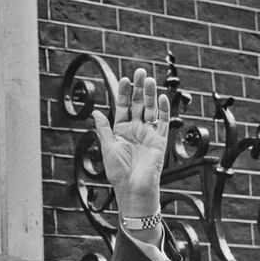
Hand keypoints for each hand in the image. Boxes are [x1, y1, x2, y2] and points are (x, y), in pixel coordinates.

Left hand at [92, 68, 169, 219]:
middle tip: (140, 72)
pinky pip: (163, 122)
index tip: (125, 79)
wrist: (133, 188)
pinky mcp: (160, 140)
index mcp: (121, 130)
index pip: (123, 106)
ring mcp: (148, 133)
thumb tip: (95, 112)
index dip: (125, 93)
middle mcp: (135, 129)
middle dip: (139, 88)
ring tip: (150, 80)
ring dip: (151, 95)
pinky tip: (162, 97)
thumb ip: (103, 129)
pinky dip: (163, 110)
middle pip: (138, 104)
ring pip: (150, 109)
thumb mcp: (108, 148)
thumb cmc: (118, 172)